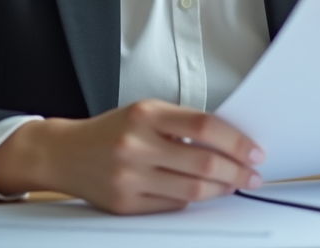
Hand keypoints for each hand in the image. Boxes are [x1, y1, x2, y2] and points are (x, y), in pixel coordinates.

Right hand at [0, 99, 264, 213]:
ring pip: (191, 191)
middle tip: (253, 175)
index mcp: (145, 115)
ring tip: (234, 185)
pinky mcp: (125, 203)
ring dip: (221, 189)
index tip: (254, 151)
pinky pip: (172, 206)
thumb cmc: (112, 130)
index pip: (205, 127)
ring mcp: (129, 177)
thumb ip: (183, 124)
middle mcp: (136, 145)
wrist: (65, 153)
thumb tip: (230, 143)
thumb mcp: (146, 113)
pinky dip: (193, 200)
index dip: (236, 141)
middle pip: (203, 164)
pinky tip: (203, 193)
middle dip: (237, 171)